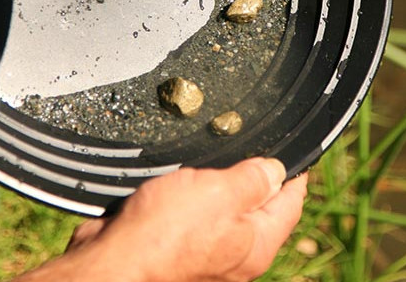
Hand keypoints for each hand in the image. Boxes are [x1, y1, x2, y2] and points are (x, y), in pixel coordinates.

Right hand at [15, 158, 307, 281]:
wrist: (113, 261)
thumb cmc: (165, 233)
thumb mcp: (221, 193)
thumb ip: (253, 179)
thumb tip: (276, 170)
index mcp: (256, 243)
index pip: (290, 201)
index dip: (293, 171)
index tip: (292, 150)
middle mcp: (236, 252)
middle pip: (258, 205)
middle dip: (253, 173)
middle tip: (245, 143)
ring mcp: (207, 251)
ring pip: (223, 207)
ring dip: (217, 182)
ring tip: (211, 158)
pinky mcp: (177, 245)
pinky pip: (194, 214)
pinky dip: (191, 195)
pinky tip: (181, 180)